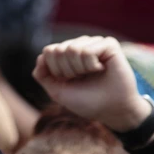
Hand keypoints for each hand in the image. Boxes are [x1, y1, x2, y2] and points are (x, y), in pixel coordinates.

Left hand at [33, 36, 149, 131]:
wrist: (112, 110)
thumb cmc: (87, 101)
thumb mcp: (58, 91)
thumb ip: (43, 75)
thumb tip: (41, 56)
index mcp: (67, 55)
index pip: (49, 51)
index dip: (55, 71)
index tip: (69, 81)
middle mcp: (80, 45)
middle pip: (59, 50)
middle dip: (67, 71)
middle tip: (82, 78)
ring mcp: (94, 43)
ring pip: (72, 49)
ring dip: (80, 69)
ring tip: (92, 74)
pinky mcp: (109, 44)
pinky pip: (87, 50)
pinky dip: (91, 65)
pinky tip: (101, 69)